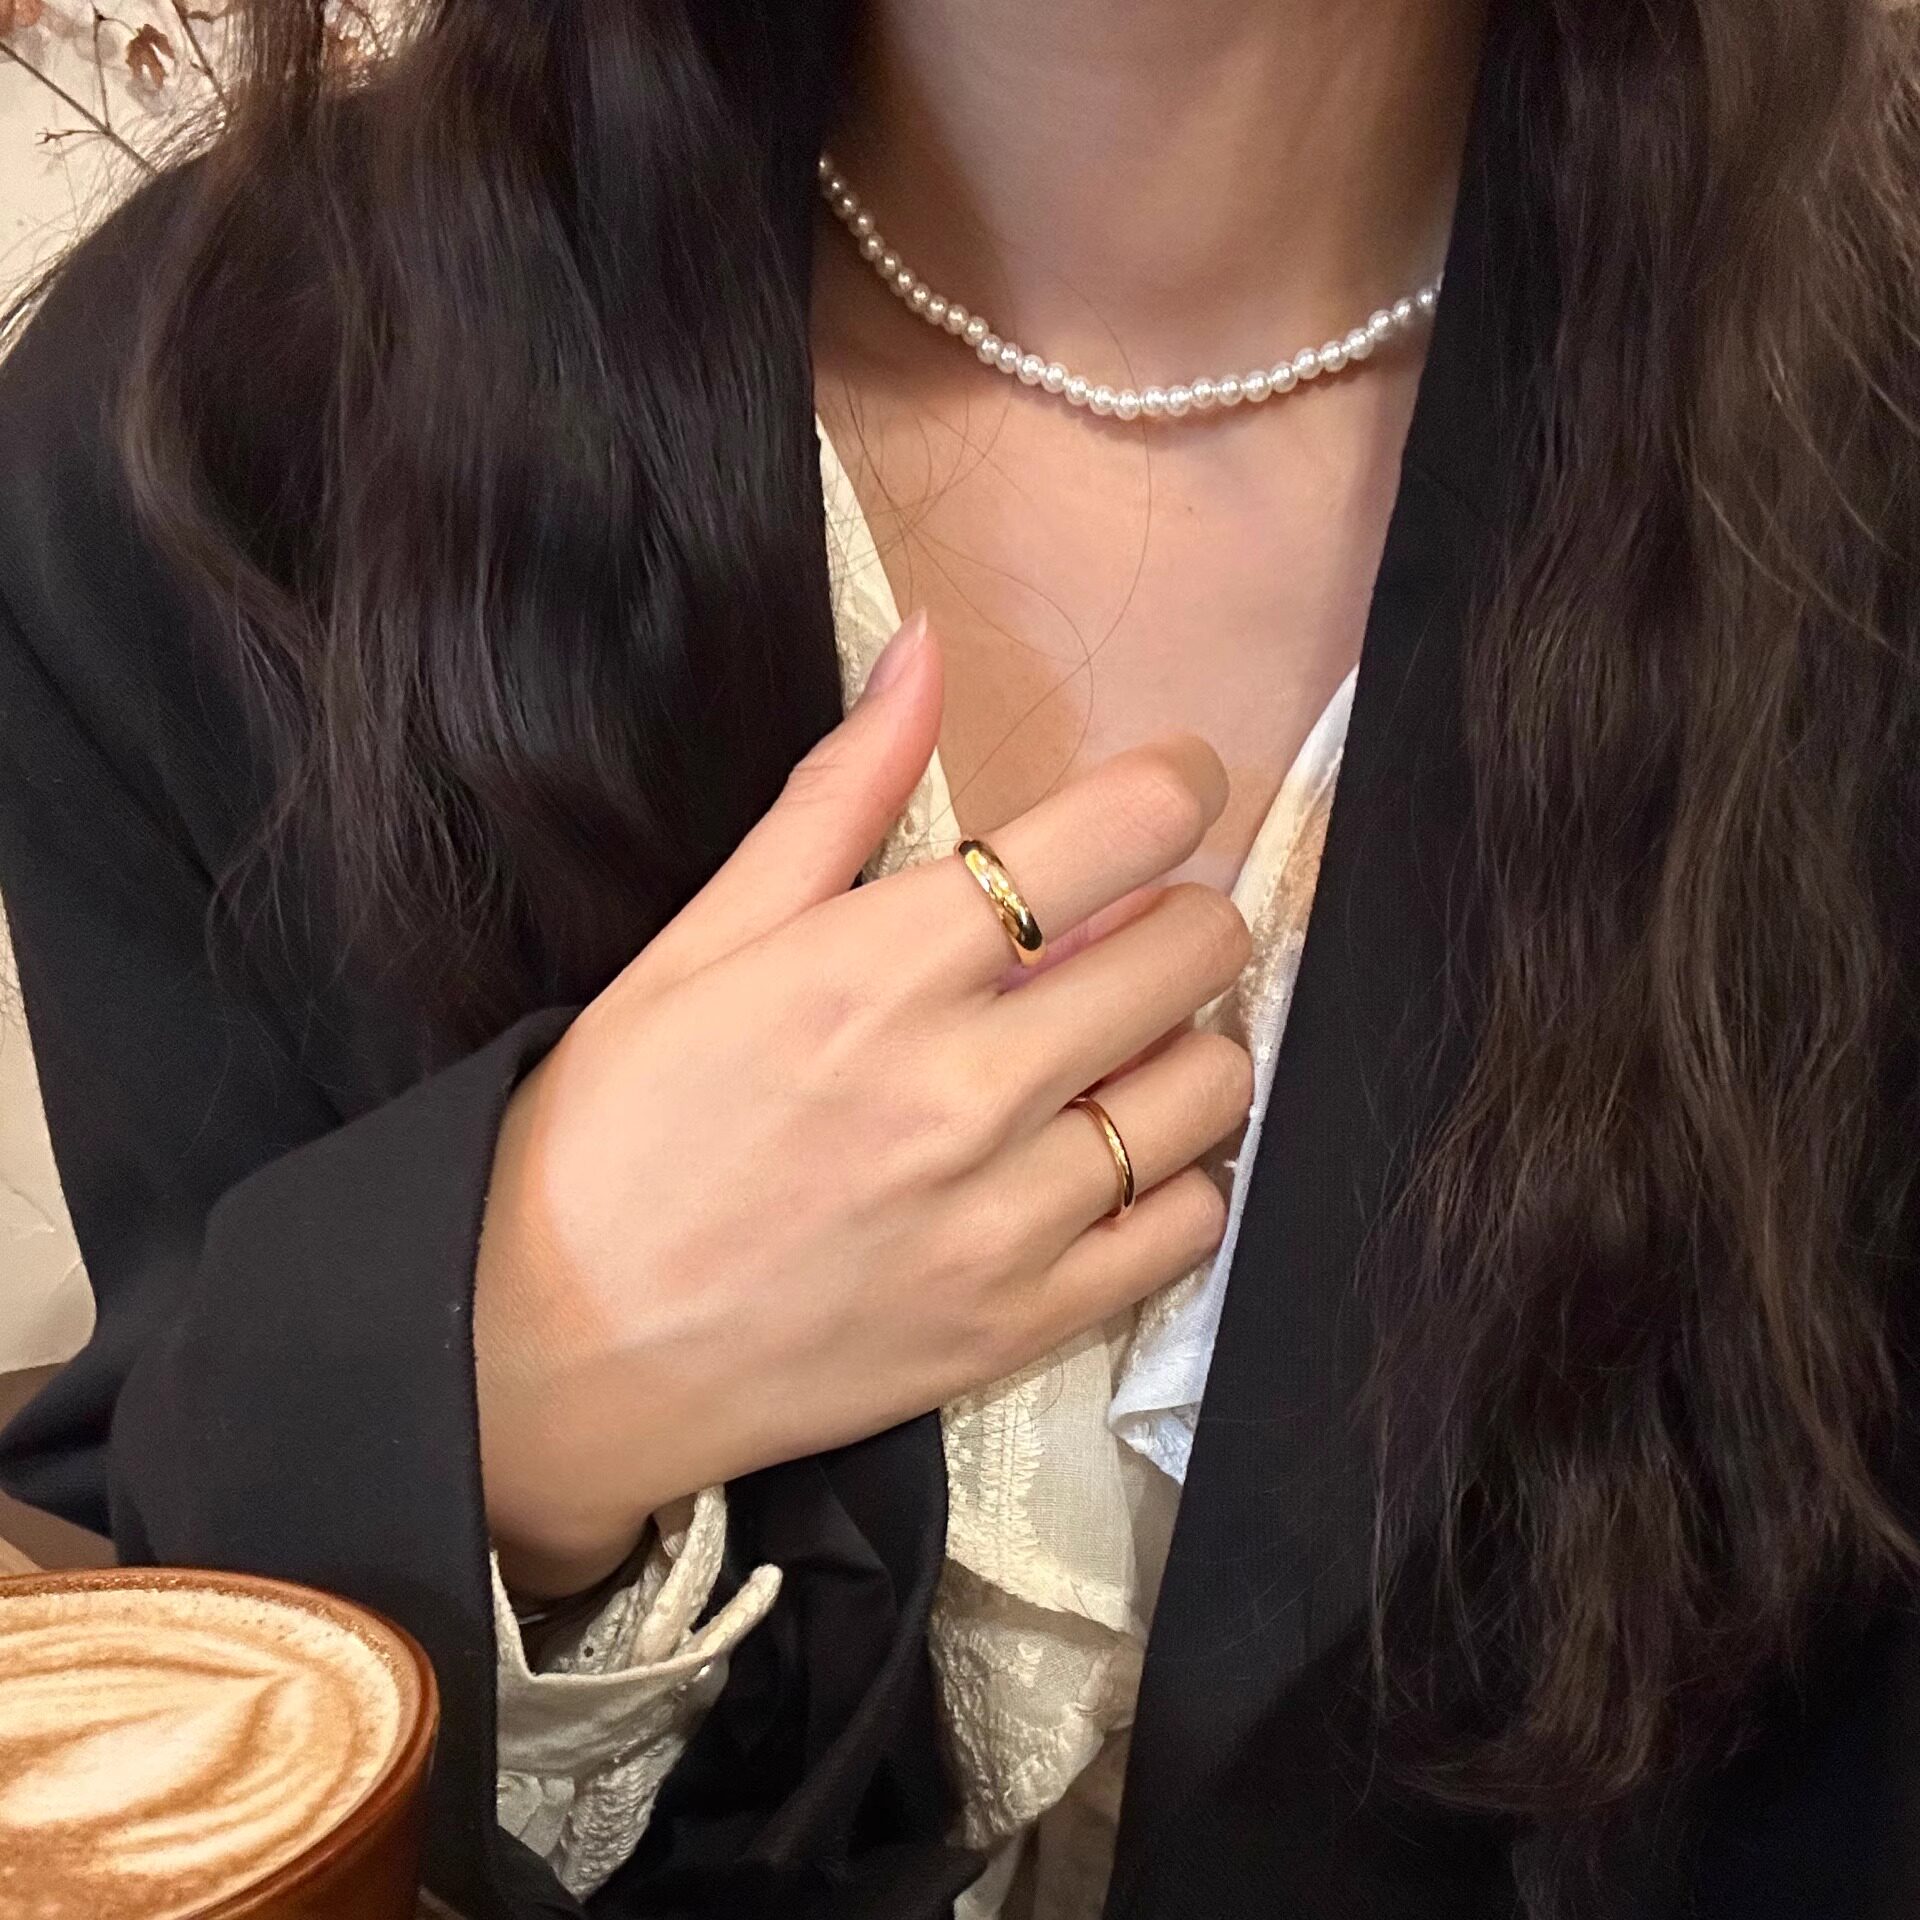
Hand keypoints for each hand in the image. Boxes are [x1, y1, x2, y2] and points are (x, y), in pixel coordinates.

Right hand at [476, 614, 1253, 1596]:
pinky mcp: (1022, 1325)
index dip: (1177, 786)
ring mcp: (1008, 1218)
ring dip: (1185, 1042)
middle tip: (1130, 924)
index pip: (1119, 831)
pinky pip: (1186, 1230)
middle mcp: (969, 1086)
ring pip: (1210, 1088)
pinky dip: (1173, 1178)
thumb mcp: (702, 940)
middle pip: (1193, 948)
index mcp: (884, 967)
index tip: (1171, 790)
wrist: (556, 1356)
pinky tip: (1106, 1159)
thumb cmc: (614, 1131)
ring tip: (1116, 1046)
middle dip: (1184, 908)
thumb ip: (836, 795)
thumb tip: (926, 648)